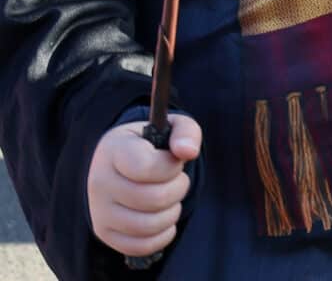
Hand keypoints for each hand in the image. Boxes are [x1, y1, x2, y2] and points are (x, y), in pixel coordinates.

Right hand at [87, 114, 199, 257]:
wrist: (120, 163)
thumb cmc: (151, 145)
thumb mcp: (170, 127)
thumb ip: (186, 133)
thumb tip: (188, 152)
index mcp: (114, 150)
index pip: (147, 168)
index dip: (171, 166)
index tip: (174, 160)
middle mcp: (100, 182)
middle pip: (154, 199)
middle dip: (178, 189)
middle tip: (177, 180)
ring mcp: (99, 210)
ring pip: (148, 225)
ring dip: (172, 212)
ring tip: (170, 199)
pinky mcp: (104, 233)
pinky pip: (140, 246)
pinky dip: (162, 235)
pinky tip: (164, 218)